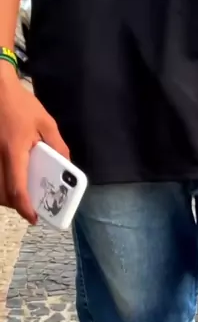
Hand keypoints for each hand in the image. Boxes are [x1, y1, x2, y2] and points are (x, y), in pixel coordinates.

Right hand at [0, 67, 68, 223]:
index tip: (34, 218)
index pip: (17, 186)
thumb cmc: (20, 103)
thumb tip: (66, 166)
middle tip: (29, 206)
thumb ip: (58, 146)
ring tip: (20, 195)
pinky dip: (1, 184)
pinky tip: (10, 180)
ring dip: (6, 195)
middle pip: (2, 192)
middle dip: (15, 204)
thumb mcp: (46, 122)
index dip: (25, 207)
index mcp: (14, 150)